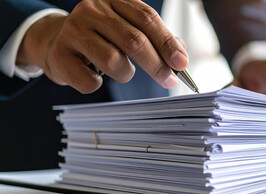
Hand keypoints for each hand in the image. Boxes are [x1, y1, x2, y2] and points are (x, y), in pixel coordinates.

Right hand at [17, 0, 187, 93]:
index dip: (167, 42)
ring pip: (113, 61)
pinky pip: (90, 81)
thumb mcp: (127, 29)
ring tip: (121, 70)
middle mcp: (92, 10)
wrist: (55, 40)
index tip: (181, 63)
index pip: (146, 18)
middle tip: (168, 80)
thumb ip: (154, 38)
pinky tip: (95, 75)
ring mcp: (73, 31)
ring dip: (125, 74)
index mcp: (114, 0)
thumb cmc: (100, 37)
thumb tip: (181, 55)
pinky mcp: (59, 54)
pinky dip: (98, 84)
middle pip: (134, 40)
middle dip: (157, 65)